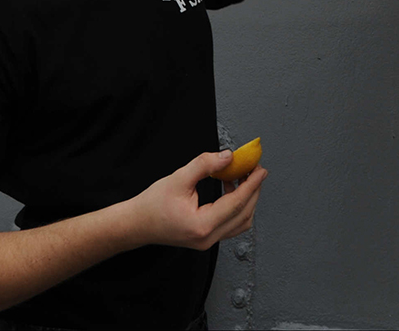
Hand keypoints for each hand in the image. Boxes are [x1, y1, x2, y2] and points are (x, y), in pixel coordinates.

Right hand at [127, 151, 266, 251]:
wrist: (137, 224)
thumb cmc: (153, 204)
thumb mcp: (179, 178)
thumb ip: (205, 165)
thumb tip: (228, 156)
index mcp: (202, 225)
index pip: (237, 203)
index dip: (252, 184)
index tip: (261, 169)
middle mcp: (208, 238)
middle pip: (243, 214)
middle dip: (252, 190)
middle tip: (254, 169)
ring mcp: (207, 241)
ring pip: (239, 221)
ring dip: (246, 198)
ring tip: (242, 175)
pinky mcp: (205, 237)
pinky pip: (230, 223)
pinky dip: (236, 205)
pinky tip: (229, 186)